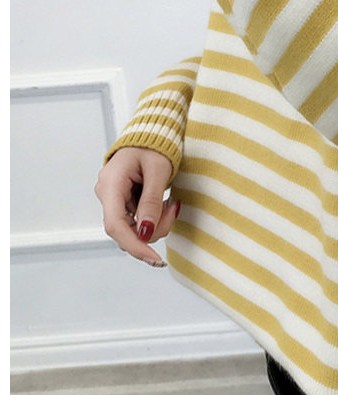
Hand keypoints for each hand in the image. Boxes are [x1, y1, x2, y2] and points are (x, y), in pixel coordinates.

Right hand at [95, 147, 178, 266]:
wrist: (150, 135)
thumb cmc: (153, 146)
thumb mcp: (158, 171)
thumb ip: (152, 201)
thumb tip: (146, 232)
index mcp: (111, 184)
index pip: (115, 226)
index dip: (135, 246)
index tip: (155, 259)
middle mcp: (107, 195)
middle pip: (126, 231)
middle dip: (154, 229)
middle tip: (174, 208)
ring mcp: (114, 200)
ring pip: (134, 229)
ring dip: (157, 223)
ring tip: (171, 202)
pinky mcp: (123, 203)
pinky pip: (138, 221)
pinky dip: (155, 218)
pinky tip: (165, 204)